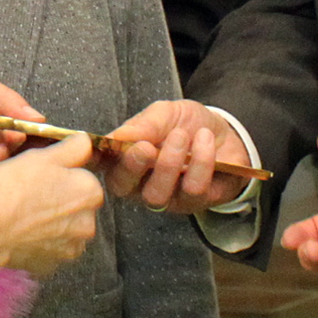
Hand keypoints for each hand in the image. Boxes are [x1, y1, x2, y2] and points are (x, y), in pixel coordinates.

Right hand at [0, 135, 102, 275]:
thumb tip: (85, 142)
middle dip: (59, 199)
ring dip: (52, 221)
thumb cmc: (13, 190)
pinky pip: (52, 245)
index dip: (61, 174)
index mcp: (91, 192)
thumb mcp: (42, 156)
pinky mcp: (56, 263)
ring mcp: (73, 246)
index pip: (82, 177)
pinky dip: (42, 239)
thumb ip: (73, 148)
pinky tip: (25, 231)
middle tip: (31, 195)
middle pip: (76, 204)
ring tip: (26, 215)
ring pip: (65, 226)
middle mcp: (90, 222)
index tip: (42, 177)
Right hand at [100, 100, 246, 212]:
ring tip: (181, 136)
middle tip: (146, 147)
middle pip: (121, 186)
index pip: (98, 163)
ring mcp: (164, 197)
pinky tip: (204, 140)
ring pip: (156, 195)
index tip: (98, 146)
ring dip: (168, 164)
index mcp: (122, 159)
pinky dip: (200, 162)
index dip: (91, 158)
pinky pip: (191, 190)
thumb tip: (117, 137)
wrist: (225, 133)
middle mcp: (137, 183)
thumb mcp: (165, 113)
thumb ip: (144, 125)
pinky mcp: (192, 203)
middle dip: (132, 166)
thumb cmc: (187, 124)